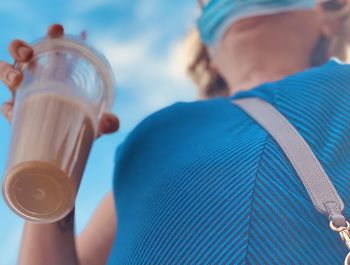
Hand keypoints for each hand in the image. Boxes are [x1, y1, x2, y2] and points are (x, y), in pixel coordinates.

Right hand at [0, 24, 118, 135]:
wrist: (68, 143)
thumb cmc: (82, 122)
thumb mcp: (98, 120)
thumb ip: (108, 122)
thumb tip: (110, 123)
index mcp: (57, 70)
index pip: (52, 47)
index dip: (53, 35)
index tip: (57, 29)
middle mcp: (36, 76)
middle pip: (20, 54)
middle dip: (19, 48)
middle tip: (28, 55)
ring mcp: (23, 92)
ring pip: (5, 73)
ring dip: (7, 71)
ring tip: (17, 79)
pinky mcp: (16, 112)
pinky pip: (6, 106)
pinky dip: (7, 107)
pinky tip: (13, 111)